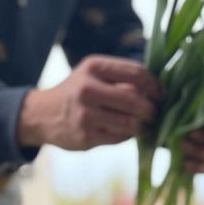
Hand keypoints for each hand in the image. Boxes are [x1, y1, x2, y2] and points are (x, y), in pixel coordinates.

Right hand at [17, 55, 160, 150]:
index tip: (161, 94)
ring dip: (143, 126)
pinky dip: (128, 136)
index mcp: (94, 67)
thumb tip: (156, 89)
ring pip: (129, 122)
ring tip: (145, 126)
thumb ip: (120, 77)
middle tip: (155, 113)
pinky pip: (119, 138)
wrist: (42, 115)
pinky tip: (127, 133)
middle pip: (134, 99)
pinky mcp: (85, 136)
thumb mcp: (92, 74)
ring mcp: (86, 114)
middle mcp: (88, 88)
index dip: (154, 86)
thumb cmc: (76, 92)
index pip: (136, 73)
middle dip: (151, 109)